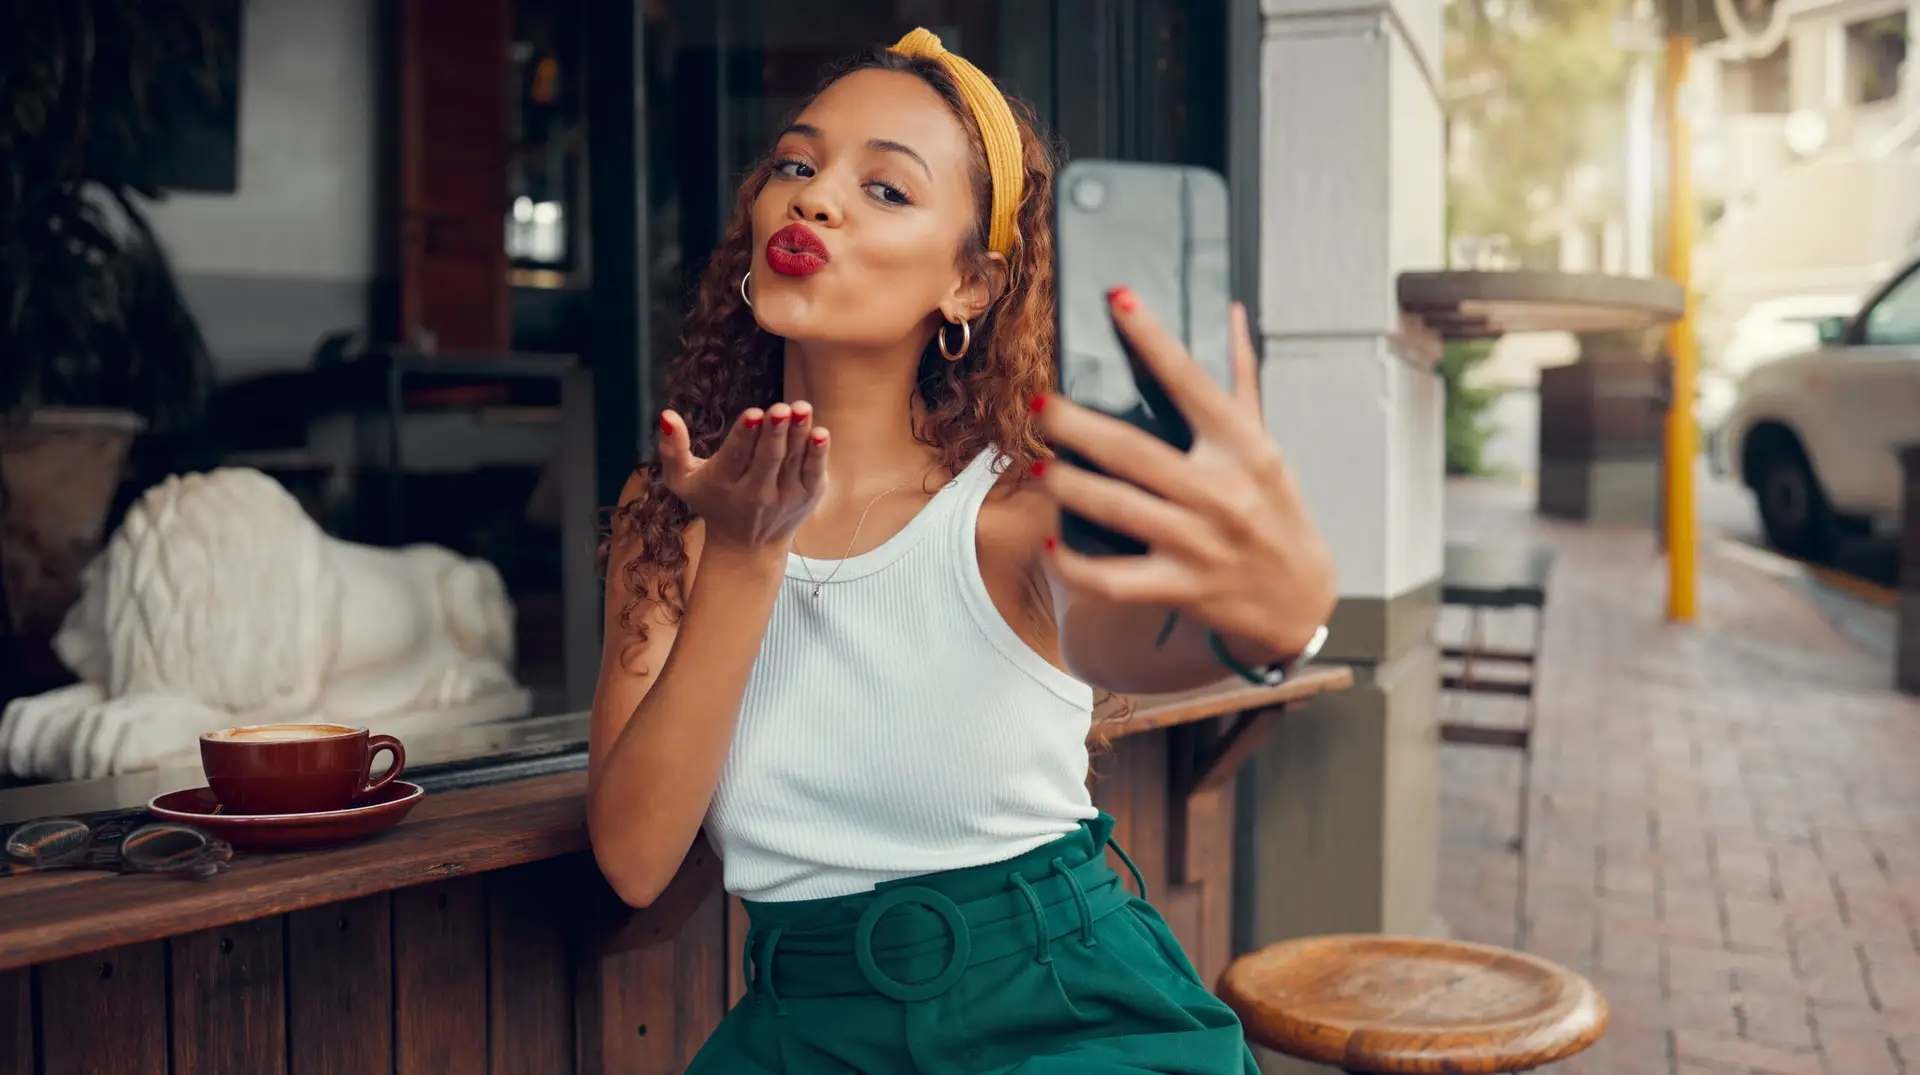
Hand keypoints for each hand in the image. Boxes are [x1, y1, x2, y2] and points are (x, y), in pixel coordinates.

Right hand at [658, 401, 828, 555]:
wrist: (748, 546)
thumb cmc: (713, 501)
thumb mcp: (682, 481)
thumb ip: (671, 449)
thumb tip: (667, 414)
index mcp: (724, 483)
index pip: (735, 456)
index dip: (745, 435)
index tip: (753, 413)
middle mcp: (755, 493)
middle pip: (767, 458)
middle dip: (774, 433)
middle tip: (780, 409)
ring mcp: (784, 496)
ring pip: (793, 461)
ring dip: (799, 434)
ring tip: (802, 409)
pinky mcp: (808, 497)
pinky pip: (814, 473)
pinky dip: (818, 455)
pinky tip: (821, 433)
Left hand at [1033, 293, 1335, 659]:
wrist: (1298, 598)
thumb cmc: (1276, 511)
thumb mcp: (1266, 446)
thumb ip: (1241, 381)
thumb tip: (1230, 314)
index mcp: (1243, 447)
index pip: (1192, 382)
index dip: (1153, 340)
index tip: (1118, 300)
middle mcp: (1222, 491)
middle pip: (1134, 450)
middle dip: (1077, 426)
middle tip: (1038, 404)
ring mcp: (1200, 542)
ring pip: (1119, 509)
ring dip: (1069, 487)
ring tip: (1037, 467)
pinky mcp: (1182, 586)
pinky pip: (1117, 579)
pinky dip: (1079, 564)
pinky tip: (1053, 545)